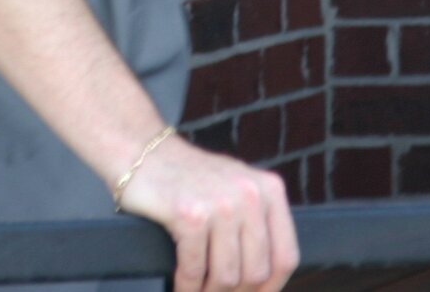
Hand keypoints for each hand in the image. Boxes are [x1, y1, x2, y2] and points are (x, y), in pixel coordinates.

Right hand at [115, 134, 299, 291]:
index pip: (286, 256)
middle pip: (256, 272)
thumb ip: (257, 224)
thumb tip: (265, 280)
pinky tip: (181, 287)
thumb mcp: (237, 188)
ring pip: (227, 276)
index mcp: (269, 190)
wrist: (143, 152)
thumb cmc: (190, 178)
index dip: (271, 287)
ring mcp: (220, 204)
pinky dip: (187, 287)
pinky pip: (194, 269)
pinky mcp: (190, 215)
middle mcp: (249, 195)